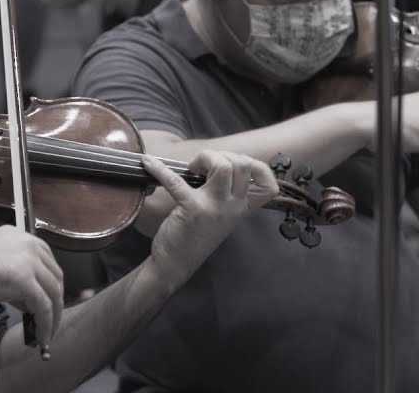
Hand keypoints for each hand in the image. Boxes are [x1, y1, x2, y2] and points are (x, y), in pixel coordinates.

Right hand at [0, 226, 63, 348]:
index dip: (50, 286)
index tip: (49, 304)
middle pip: (55, 277)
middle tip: (49, 323)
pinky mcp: (24, 279)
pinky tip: (41, 338)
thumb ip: (14, 279)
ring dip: (53, 317)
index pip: (48, 262)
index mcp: (20, 236)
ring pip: (54, 293)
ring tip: (46, 335)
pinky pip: (44, 306)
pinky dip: (46, 325)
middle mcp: (29, 244)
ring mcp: (29, 260)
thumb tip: (27, 300)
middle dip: (55, 302)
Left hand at [144, 149, 276, 289]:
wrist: (175, 264)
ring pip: (223, 166)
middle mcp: (233, 207)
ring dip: (205, 157)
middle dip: (220, 155)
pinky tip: (148, 163)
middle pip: (242, 164)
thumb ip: (226, 194)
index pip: (270, 186)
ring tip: (191, 169)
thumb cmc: (195, 235)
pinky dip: (159, 168)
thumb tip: (217, 160)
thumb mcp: (220, 216)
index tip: (234, 165)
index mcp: (242, 208)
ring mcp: (215, 208)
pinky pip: (176, 180)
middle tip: (202, 167)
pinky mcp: (192, 210)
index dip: (258, 167)